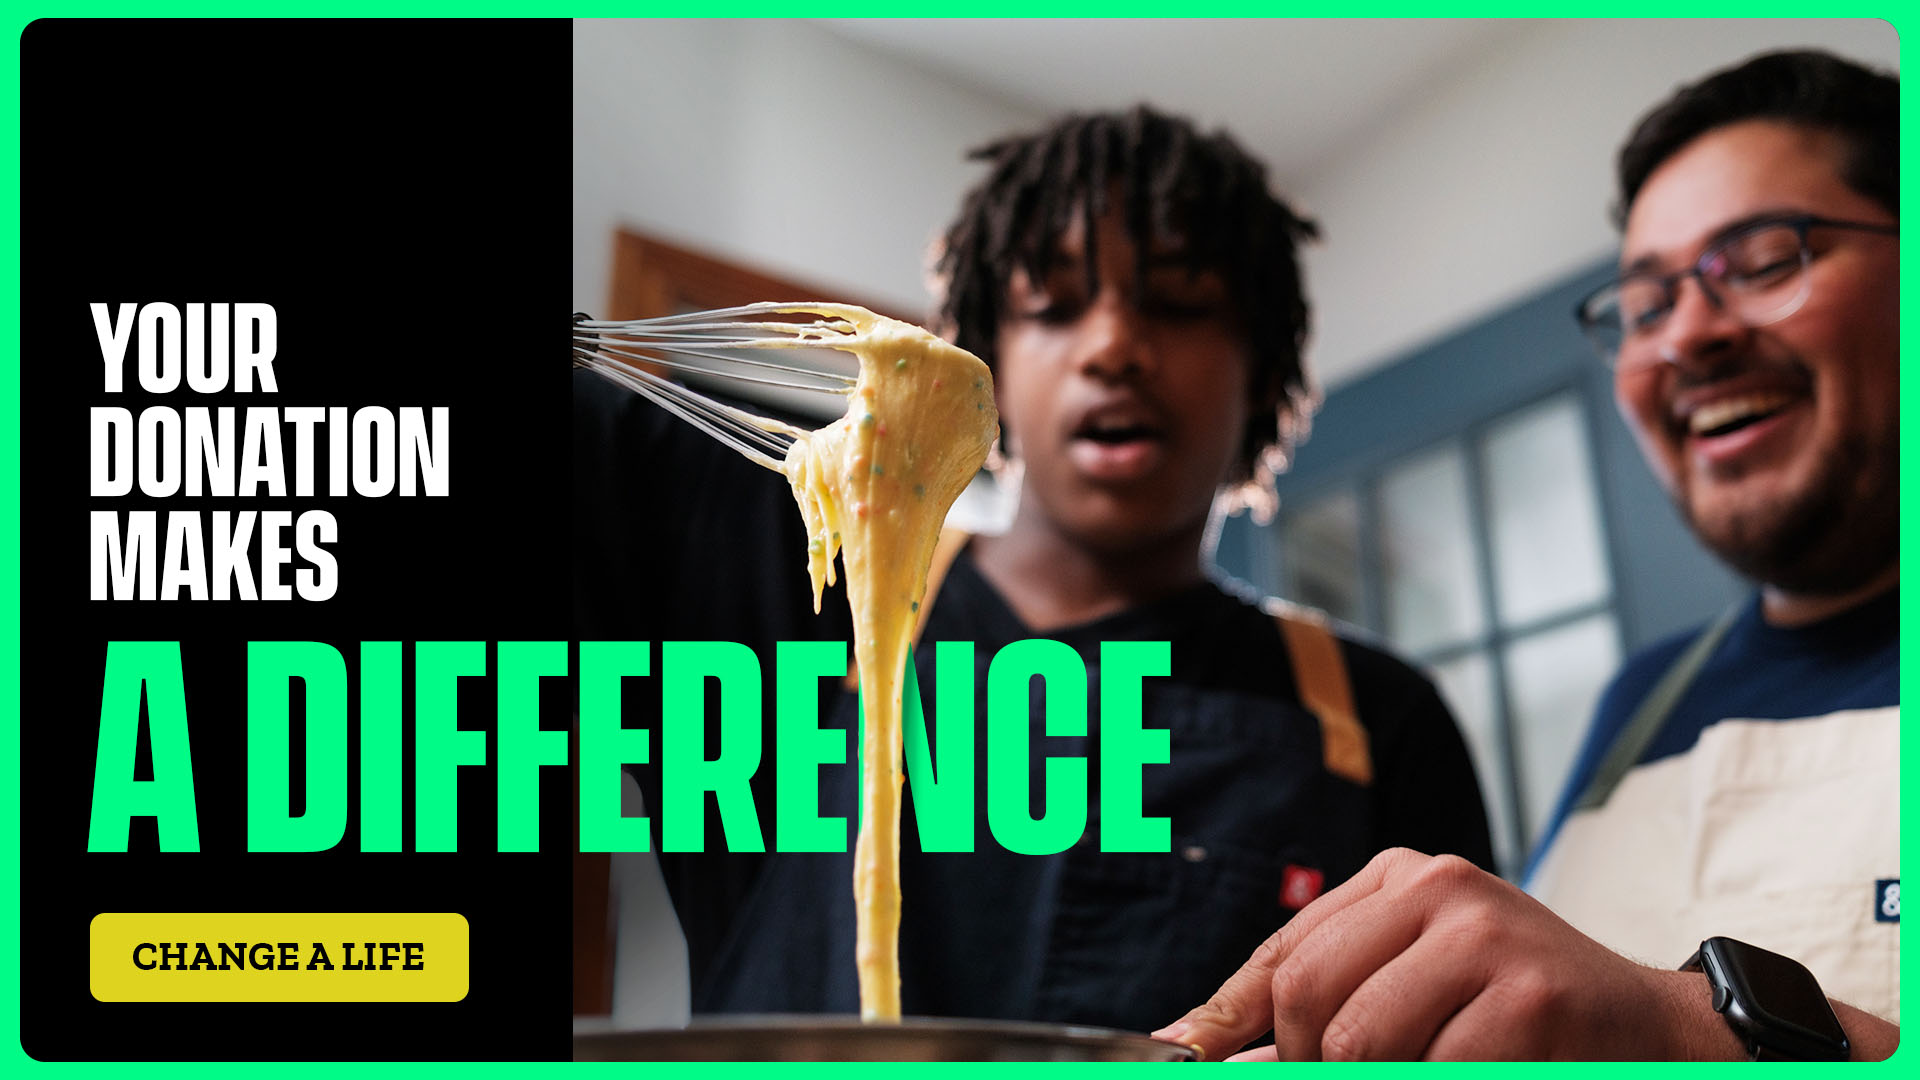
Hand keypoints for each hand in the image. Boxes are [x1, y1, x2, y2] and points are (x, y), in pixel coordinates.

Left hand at [1155, 848, 1745, 1060]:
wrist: (1657, 1033)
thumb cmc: (1522, 1014)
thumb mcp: (1422, 983)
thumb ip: (1332, 1002)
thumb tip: (1210, 1047)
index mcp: (1403, 877)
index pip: (1284, 951)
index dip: (1225, 1016)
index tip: (1182, 1055)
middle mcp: (1439, 887)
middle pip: (1308, 996)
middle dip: (1310, 1063)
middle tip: (1348, 1076)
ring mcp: (1487, 938)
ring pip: (1361, 1043)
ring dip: (1378, 1078)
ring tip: (1424, 1070)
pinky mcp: (1528, 998)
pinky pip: (1435, 1071)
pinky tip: (1478, 1070)